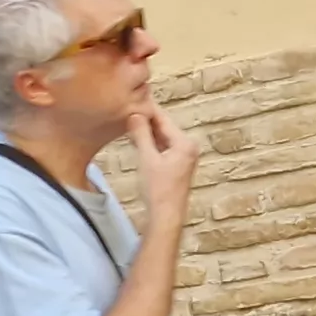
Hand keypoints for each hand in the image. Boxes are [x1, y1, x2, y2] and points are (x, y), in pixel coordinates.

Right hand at [131, 100, 201, 214]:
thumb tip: (135, 114)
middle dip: (146, 121)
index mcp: (185, 143)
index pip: (163, 120)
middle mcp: (188, 147)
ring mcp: (184, 156)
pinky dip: (151, 144)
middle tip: (128, 110)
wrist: (166, 215)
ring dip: (147, 133)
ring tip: (129, 123)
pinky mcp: (178, 165)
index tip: (134, 99)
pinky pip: (163, 148)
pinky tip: (137, 141)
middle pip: (164, 128)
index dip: (147, 110)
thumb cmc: (158, 189)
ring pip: (163, 138)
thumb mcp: (147, 159)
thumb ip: (141, 135)